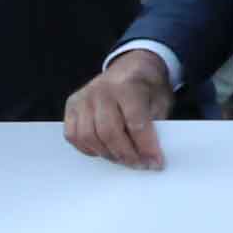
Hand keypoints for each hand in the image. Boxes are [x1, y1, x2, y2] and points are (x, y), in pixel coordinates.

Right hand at [62, 53, 174, 169]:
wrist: (131, 67)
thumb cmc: (148, 87)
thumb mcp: (161, 101)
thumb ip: (156, 125)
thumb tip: (150, 155)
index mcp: (127, 87)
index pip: (135, 123)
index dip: (146, 147)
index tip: (155, 162)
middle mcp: (101, 91)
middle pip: (109, 132)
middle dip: (127, 154)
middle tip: (140, 165)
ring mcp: (83, 98)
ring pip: (88, 136)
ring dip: (108, 154)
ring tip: (124, 159)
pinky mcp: (71, 106)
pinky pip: (73, 135)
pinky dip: (88, 148)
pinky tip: (104, 151)